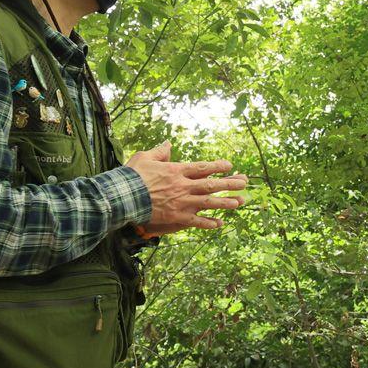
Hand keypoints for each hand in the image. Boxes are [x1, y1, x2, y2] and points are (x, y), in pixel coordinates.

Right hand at [126, 141, 248, 234]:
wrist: (123, 197)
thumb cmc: (132, 176)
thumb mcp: (145, 157)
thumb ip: (159, 151)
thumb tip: (168, 144)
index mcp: (177, 170)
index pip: (203, 167)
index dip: (217, 166)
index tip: (229, 166)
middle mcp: (184, 185)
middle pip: (211, 184)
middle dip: (229, 183)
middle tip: (244, 182)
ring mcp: (182, 202)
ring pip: (209, 203)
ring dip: (225, 202)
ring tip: (239, 202)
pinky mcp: (176, 217)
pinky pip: (196, 221)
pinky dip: (208, 223)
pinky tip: (219, 224)